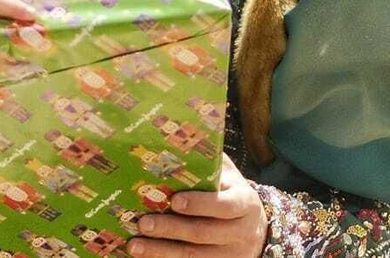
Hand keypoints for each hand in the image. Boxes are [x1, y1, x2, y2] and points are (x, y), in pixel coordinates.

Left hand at [131, 154, 265, 257]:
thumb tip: (175, 143)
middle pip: (204, 233)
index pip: (224, 206)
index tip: (174, 201)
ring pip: (195, 256)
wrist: (254, 227)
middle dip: (171, 229)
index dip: (200, 204)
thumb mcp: (229, 177)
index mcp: (244, 203)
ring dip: (162, 251)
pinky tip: (147, 257)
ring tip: (135, 245)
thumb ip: (210, 163)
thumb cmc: (231, 193)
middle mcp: (241, 231)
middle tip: (143, 223)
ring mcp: (231, 253)